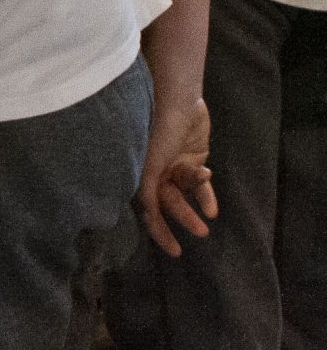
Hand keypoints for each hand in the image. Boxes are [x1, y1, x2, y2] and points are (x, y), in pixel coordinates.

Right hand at [138, 96, 217, 257]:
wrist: (174, 98)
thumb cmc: (152, 128)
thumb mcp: (145, 162)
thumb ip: (146, 191)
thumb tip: (147, 216)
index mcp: (137, 172)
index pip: (146, 208)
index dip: (158, 230)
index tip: (174, 251)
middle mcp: (154, 171)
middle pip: (168, 202)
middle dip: (182, 218)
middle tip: (200, 234)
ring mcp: (174, 164)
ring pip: (185, 193)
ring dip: (194, 206)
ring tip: (207, 222)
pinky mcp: (193, 157)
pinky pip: (200, 182)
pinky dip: (206, 194)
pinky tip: (212, 209)